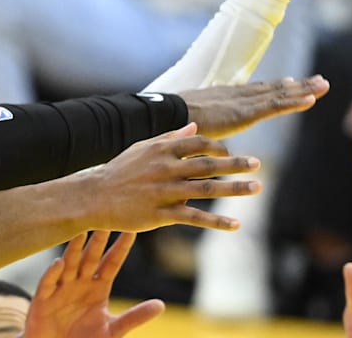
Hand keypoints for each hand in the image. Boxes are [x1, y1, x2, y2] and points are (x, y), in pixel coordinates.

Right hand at [22, 232, 163, 337]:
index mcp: (98, 289)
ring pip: (69, 264)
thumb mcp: (113, 330)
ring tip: (81, 229)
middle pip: (91, 257)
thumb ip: (134, 317)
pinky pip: (48, 283)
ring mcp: (60, 289)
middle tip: (106, 215)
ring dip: (75, 247)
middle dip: (99, 238)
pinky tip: (59, 262)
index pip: (112, 263)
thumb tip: (161, 305)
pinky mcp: (43, 300)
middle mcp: (79, 283)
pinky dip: (53, 273)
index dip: (121, 247)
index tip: (133, 228)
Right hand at [83, 123, 260, 231]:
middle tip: (258, 164)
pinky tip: (235, 224)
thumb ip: (169, 139)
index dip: (218, 147)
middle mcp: (165, 168)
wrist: (94, 196)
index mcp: (161, 150)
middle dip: (235, 164)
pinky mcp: (160, 214)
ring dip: (234, 189)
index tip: (232, 153)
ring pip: (206, 189)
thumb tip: (194, 127)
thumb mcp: (142, 149)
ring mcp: (164, 192)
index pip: (198, 143)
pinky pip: (193, 217)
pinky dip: (216, 221)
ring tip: (257, 188)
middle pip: (207, 164)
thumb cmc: (119, 171)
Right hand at [179, 75, 329, 139]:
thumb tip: (209, 147)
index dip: (275, 86)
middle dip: (297, 85)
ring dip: (303, 90)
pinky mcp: (245, 113)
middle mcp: (236, 95)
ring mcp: (241, 103)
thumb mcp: (193, 127)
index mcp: (223, 98)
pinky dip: (293, 102)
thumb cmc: (174, 123)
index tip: (292, 82)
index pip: (255, 91)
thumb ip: (204, 133)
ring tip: (324, 85)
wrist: (168, 117)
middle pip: (272, 89)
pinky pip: (274, 107)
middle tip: (318, 80)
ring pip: (279, 95)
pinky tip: (311, 100)